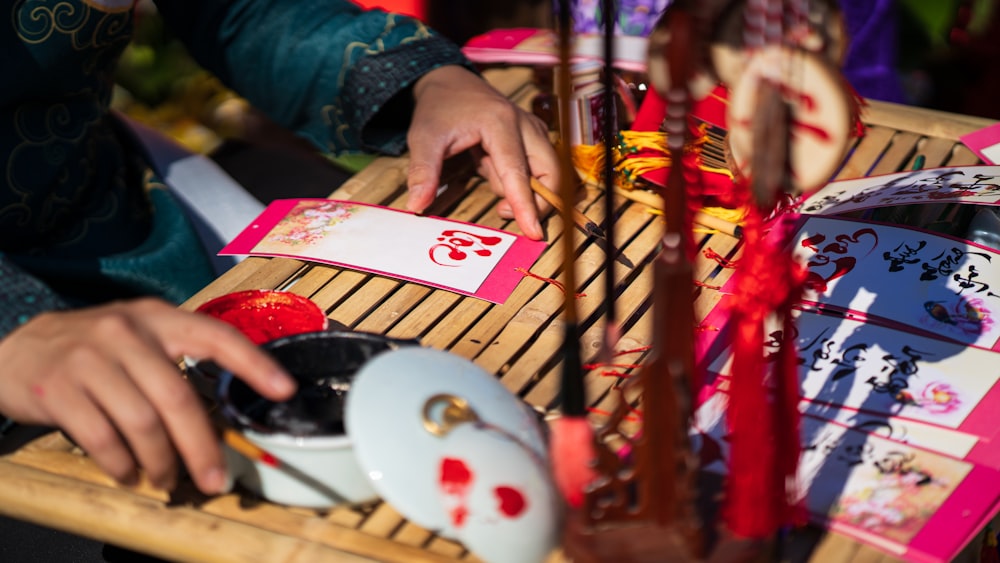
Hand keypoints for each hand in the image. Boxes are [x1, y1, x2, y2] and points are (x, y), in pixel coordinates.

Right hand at [0, 298, 294, 493]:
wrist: (17, 346)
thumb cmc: (95, 348)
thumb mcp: (139, 336)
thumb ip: (178, 360)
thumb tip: (224, 413)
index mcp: (159, 318)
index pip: (216, 336)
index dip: (253, 363)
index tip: (284, 390)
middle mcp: (127, 332)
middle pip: (177, 397)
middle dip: (201, 447)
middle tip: (213, 480)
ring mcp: (90, 358)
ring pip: (141, 423)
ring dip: (160, 461)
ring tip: (166, 478)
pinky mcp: (58, 388)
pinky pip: (101, 437)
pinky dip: (121, 463)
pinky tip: (129, 472)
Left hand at [406, 65, 559, 239]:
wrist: (449, 82)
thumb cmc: (438, 109)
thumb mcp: (423, 138)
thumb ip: (423, 172)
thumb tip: (416, 206)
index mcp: (500, 122)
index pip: (517, 171)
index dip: (525, 205)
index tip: (533, 232)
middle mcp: (525, 124)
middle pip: (550, 173)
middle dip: (535, 201)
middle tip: (501, 211)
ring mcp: (533, 129)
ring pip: (547, 172)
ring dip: (521, 187)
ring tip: (484, 170)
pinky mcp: (534, 136)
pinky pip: (538, 168)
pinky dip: (519, 178)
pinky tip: (492, 164)